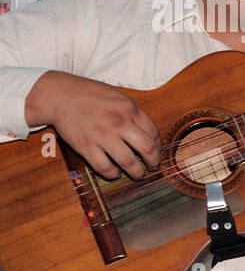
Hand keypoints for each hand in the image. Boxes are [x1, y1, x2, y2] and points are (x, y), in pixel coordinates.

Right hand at [25, 71, 160, 179]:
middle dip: (154, 162)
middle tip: (153, 166)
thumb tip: (151, 134)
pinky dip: (113, 174)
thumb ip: (134, 113)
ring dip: (137, 173)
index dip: (158, 146)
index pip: (154, 132)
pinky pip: (104, 168)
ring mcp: (102, 136)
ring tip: (138, 174)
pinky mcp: (86, 146)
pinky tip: (115, 172)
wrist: (60, 96)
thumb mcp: (118, 97)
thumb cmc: (91, 95)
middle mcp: (119, 122)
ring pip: (128, 162)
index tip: (156, 151)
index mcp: (130, 109)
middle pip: (147, 149)